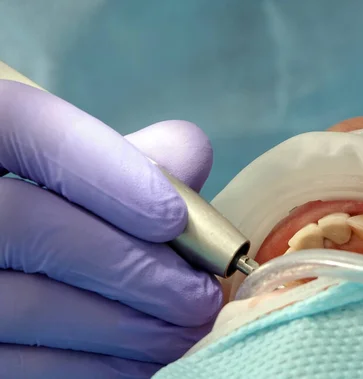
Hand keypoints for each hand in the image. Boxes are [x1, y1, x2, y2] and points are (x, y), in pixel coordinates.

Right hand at [0, 80, 221, 377]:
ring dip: (126, 324)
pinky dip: (99, 364)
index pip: (24, 125)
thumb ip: (141, 157)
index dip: (103, 170)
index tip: (172, 217)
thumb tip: (191, 156)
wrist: (24, 270)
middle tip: (199, 294)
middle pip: (26, 223)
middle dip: (130, 264)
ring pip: (23, 302)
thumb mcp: (97, 172)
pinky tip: (147, 356)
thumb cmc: (73, 209)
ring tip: (188, 325)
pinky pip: (25, 364)